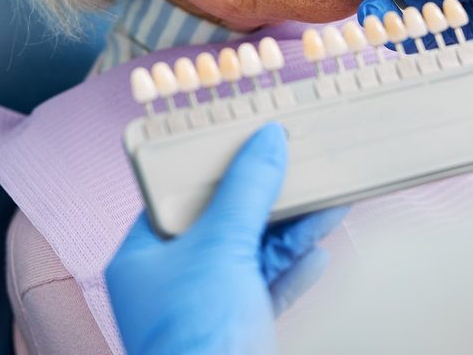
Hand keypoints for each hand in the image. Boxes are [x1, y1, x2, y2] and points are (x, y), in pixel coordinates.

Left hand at [104, 123, 347, 354]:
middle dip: (266, 197)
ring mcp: (206, 307)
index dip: (213, 166)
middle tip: (298, 166)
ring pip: (252, 254)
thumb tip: (267, 138)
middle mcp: (171, 280)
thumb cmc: (198, 338)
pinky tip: (320, 250)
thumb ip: (246, 190)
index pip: (177, 194)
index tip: (247, 141)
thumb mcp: (222, 247)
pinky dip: (294, 268)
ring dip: (291, 230)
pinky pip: (269, 287)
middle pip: (223, 221)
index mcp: (144, 256)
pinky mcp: (238, 330)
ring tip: (328, 202)